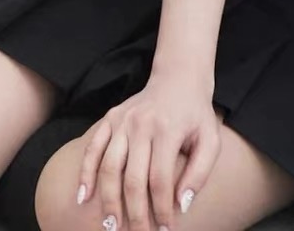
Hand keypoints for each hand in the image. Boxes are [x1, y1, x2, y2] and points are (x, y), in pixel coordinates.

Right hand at [76, 68, 221, 230]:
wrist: (179, 77)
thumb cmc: (196, 114)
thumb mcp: (210, 139)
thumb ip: (200, 172)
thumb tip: (181, 204)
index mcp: (168, 129)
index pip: (160, 179)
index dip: (161, 209)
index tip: (164, 229)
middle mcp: (142, 124)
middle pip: (133, 179)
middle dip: (135, 214)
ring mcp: (123, 120)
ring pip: (110, 168)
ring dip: (108, 201)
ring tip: (111, 227)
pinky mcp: (110, 118)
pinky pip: (93, 148)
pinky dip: (85, 174)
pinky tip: (83, 198)